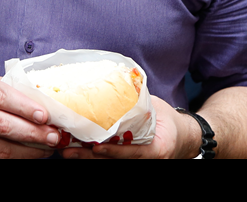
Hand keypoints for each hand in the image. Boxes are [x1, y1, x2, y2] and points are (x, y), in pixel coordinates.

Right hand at [0, 70, 61, 158]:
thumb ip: (3, 89)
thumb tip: (38, 99)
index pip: (2, 98)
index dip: (26, 108)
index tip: (46, 115)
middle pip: (5, 128)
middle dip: (34, 135)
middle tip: (54, 136)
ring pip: (1, 151)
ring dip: (29, 153)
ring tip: (46, 149)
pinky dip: (11, 162)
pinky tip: (26, 157)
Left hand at [59, 96, 200, 158]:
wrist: (181, 137)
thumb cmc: (168, 122)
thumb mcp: (157, 111)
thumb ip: (137, 105)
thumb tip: (114, 85)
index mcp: (156, 150)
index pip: (132, 152)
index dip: (113, 151)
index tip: (95, 146)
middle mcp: (144, 159)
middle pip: (113, 161)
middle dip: (89, 157)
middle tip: (67, 149)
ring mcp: (136, 161)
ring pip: (108, 162)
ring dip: (85, 157)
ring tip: (65, 149)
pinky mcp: (128, 159)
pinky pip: (109, 158)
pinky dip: (91, 154)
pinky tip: (75, 149)